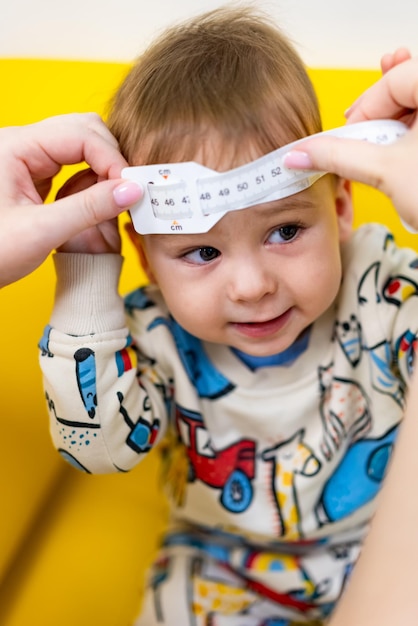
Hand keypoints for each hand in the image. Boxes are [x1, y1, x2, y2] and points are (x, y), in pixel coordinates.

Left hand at [0, 113, 141, 286]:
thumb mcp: (40, 232)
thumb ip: (89, 209)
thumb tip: (133, 190)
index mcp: (15, 147)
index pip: (81, 135)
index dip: (112, 160)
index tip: (133, 190)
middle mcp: (22, 145)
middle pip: (84, 131)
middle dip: (111, 159)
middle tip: (130, 192)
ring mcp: (27, 160)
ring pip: (81, 148)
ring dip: (104, 171)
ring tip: (119, 199)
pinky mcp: (33, 178)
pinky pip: (72, 169)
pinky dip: (92, 184)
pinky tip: (100, 203)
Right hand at [283, 52, 417, 229]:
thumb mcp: (387, 171)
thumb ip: (338, 155)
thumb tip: (299, 154)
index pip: (395, 79)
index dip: (366, 107)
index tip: (352, 133)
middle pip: (408, 86)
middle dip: (382, 111)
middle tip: (365, 129)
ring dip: (399, 120)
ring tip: (388, 143)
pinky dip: (416, 129)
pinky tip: (406, 142)